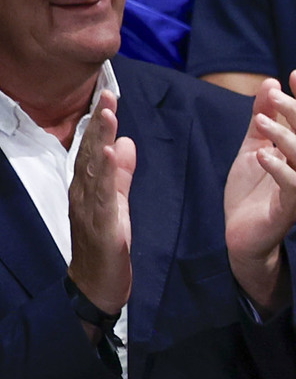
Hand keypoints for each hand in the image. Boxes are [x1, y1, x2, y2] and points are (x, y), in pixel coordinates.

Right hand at [66, 88, 133, 316]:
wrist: (97, 284)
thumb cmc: (106, 243)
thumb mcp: (118, 202)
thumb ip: (122, 175)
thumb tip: (128, 143)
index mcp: (88, 186)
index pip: (94, 148)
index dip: (100, 122)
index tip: (108, 96)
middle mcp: (83, 193)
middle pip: (90, 152)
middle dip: (99, 122)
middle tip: (107, 95)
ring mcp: (90, 208)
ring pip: (94, 168)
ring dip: (102, 140)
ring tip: (109, 115)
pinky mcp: (102, 224)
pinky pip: (104, 195)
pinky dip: (108, 173)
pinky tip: (113, 154)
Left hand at [224, 71, 295, 310]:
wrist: (241, 238)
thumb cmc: (249, 194)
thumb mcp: (251, 149)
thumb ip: (260, 120)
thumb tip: (270, 84)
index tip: (294, 74)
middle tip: (275, 97)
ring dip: (285, 136)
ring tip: (262, 120)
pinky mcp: (286, 210)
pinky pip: (290, 186)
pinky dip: (278, 168)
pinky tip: (263, 155)